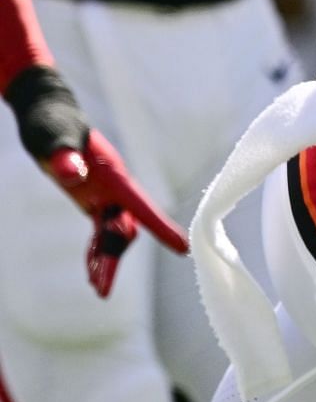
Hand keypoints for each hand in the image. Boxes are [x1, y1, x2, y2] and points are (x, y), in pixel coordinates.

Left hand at [6, 67, 186, 295]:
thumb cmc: (51, 122)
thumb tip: (72, 174)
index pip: (143, 206)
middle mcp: (115, 187)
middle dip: (115, 259)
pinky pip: (100, 230)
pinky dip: (97, 250)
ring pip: (114, 234)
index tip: (183, 249)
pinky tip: (91, 270)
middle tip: (100, 289)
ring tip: (97, 289)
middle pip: (126, 228)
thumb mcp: (53, 139)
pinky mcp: (92, 199)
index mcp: (114, 175)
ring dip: (106, 260)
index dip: (163, 228)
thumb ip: (64, 156)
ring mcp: (105, 194)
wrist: (46, 112)